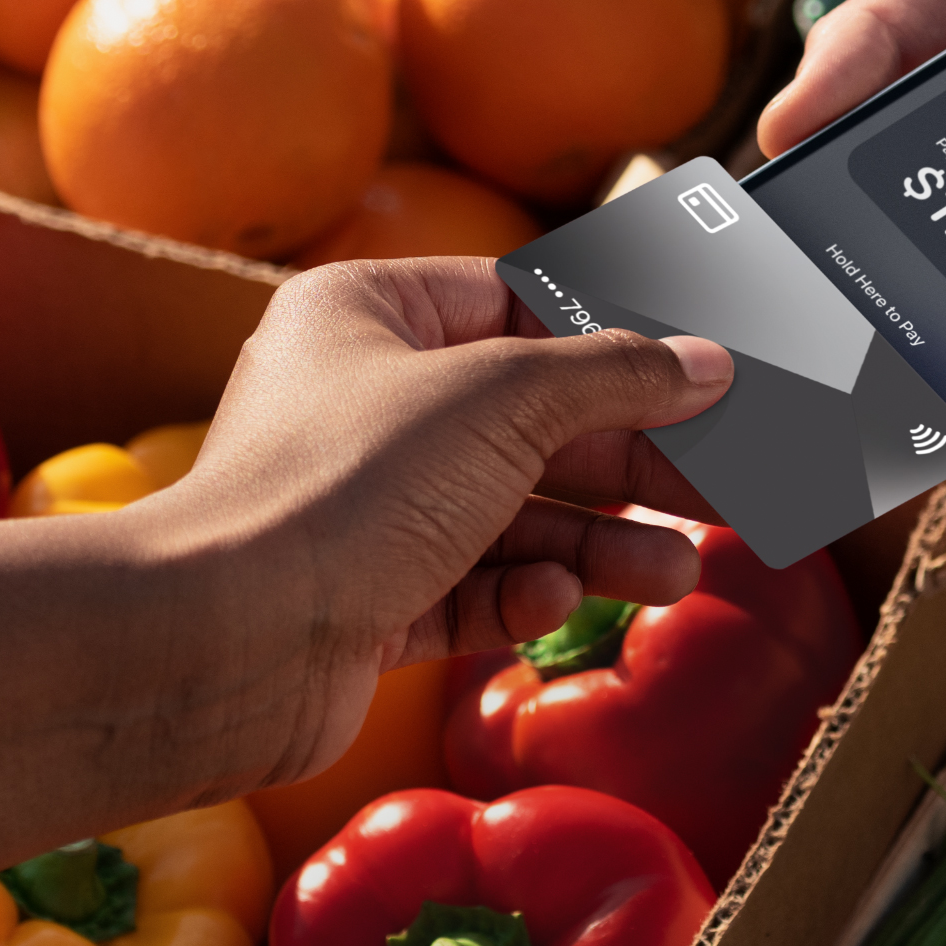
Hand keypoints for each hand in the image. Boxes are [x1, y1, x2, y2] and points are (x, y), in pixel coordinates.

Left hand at [0, 259, 732, 874]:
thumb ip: (613, 377)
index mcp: (367, 314)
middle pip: (528, 419)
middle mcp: (361, 401)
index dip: (610, 337)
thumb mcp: (501, 401)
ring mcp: (363, 508)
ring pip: (511, 514)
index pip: (513, 303)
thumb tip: (704, 362)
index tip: (698, 367)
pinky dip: (523, 598)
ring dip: (598, 544)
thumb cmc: (341, 486)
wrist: (224, 642)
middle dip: (626, 459)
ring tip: (677, 572)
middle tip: (721, 486)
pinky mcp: (367, 602)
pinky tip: (554, 605)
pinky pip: (471, 589)